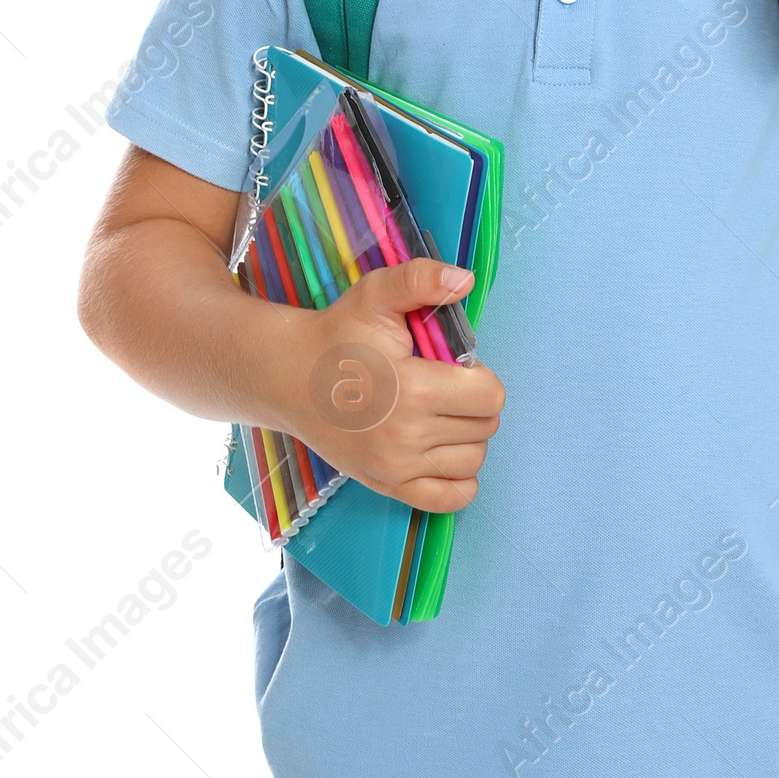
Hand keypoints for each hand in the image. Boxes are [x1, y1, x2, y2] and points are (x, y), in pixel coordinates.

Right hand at [272, 258, 504, 512]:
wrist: (288, 377)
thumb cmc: (338, 335)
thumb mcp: (376, 295)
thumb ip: (421, 279)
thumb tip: (465, 280)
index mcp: (411, 390)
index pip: (490, 395)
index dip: (481, 375)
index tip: (455, 365)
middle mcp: (406, 437)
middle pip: (485, 427)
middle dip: (474, 402)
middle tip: (443, 385)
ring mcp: (396, 468)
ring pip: (473, 461)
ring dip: (467, 436)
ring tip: (438, 413)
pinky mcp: (387, 486)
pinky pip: (450, 498)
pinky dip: (458, 477)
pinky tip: (441, 449)